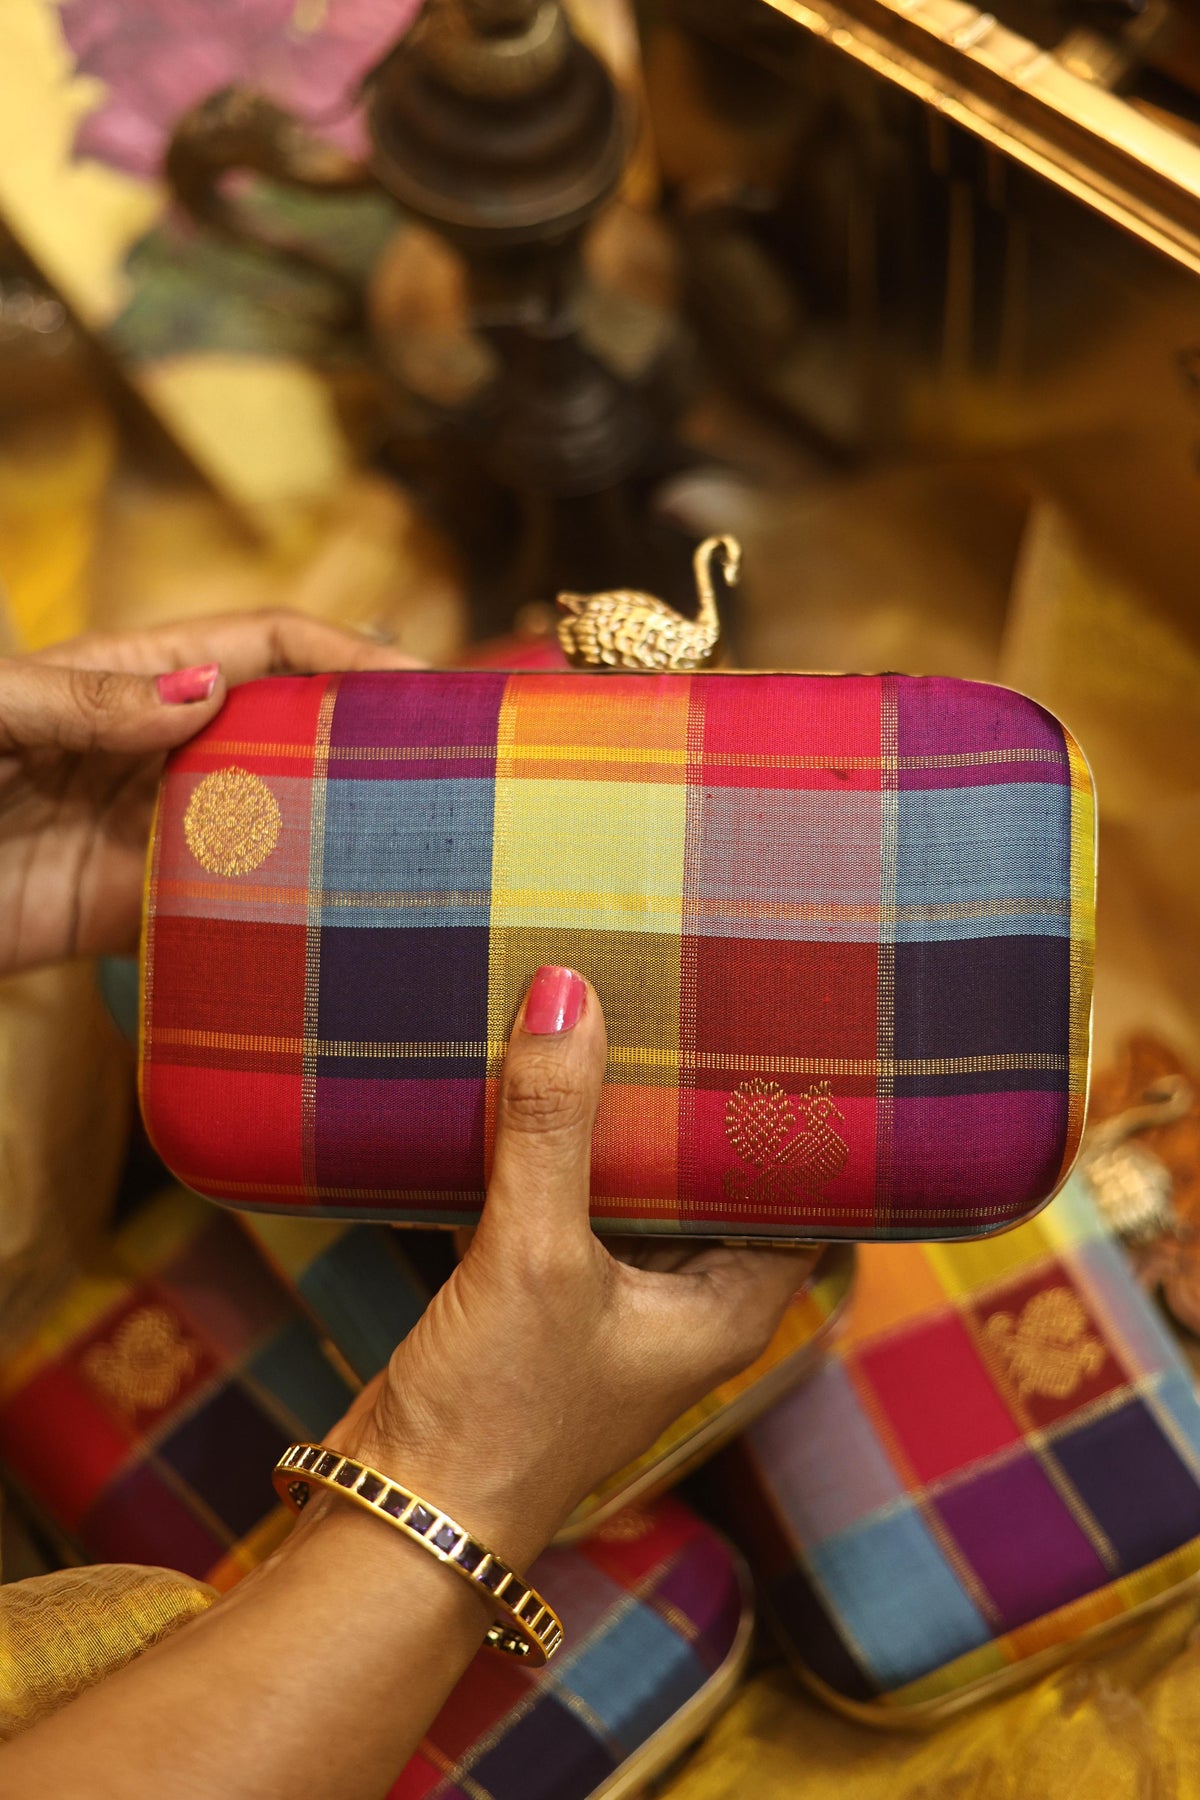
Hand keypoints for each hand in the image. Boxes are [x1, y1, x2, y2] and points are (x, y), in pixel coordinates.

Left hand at [0, 613, 419, 974]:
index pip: (263, 649)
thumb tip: (206, 690)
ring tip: (410, 861)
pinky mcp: (123, 913)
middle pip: (283, 738)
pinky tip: (320, 935)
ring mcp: (146, 835)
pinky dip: (268, 926)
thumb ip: (86, 699)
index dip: (344, 655)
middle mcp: (153, 753)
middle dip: (362, 748)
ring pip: (265, 831)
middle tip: (445, 777)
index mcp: (129, 680)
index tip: (418, 682)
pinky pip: (215, 919)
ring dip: (328, 844)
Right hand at [338, 967, 813, 1567]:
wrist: (400, 1522)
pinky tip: (532, 1086)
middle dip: (694, 1100)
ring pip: (634, 1188)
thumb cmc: (496, 1420)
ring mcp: (612, 1304)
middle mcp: (684, 1305)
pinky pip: (565, 1203)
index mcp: (728, 1306)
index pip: (802, 1192)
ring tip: (615, 1017)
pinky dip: (554, 1152)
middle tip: (690, 996)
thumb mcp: (533, 1258)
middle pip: (711, 1178)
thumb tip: (567, 993)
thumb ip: (551, 1126)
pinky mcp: (541, 1301)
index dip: (799, 1116)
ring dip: (618, 1120)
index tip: (784, 1029)